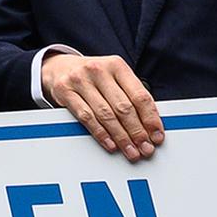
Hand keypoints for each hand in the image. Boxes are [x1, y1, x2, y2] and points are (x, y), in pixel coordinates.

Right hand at [39, 52, 166, 161]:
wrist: (59, 67)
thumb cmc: (93, 76)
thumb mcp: (114, 78)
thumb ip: (130, 95)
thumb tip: (150, 125)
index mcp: (117, 65)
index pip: (139, 95)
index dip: (151, 119)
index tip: (157, 135)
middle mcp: (99, 70)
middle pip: (124, 107)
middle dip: (137, 132)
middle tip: (146, 148)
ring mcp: (80, 80)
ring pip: (106, 115)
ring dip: (121, 138)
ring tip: (131, 151)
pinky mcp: (65, 91)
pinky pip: (86, 118)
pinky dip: (101, 134)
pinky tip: (111, 144)